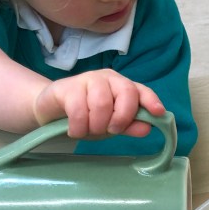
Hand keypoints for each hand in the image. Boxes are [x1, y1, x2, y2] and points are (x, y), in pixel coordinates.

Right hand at [33, 70, 164, 139]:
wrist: (50, 111)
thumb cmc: (86, 117)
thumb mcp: (110, 125)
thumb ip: (129, 126)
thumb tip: (147, 128)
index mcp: (122, 86)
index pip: (141, 90)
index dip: (151, 100)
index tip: (158, 112)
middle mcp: (108, 78)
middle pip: (126, 94)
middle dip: (121, 118)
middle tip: (110, 131)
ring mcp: (87, 79)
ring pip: (102, 103)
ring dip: (97, 125)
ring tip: (88, 131)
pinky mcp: (67, 87)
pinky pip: (79, 109)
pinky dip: (79, 127)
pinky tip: (75, 130)